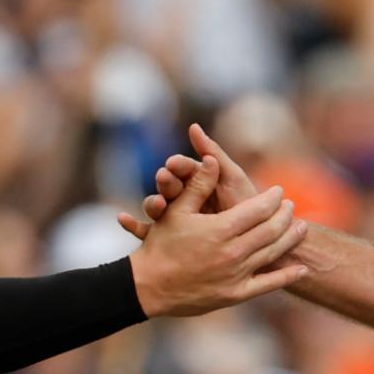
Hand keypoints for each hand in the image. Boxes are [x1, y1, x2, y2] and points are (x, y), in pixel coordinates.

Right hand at [116, 124, 258, 240]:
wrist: (251, 247)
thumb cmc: (243, 206)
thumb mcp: (230, 178)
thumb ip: (214, 153)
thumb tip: (194, 126)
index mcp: (200, 181)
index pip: (184, 168)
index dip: (178, 165)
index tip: (173, 164)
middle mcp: (186, 199)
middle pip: (169, 187)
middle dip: (166, 183)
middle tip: (163, 179)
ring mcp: (177, 220)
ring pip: (158, 208)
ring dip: (152, 203)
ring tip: (155, 205)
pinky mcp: (169, 239)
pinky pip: (148, 232)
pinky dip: (134, 226)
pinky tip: (122, 220)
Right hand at [127, 154, 307, 315]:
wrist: (149, 287)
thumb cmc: (161, 245)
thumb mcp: (177, 211)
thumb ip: (198, 185)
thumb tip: (212, 159)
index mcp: (221, 229)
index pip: (258, 209)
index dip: (272, 198)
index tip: (279, 191)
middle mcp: (233, 252)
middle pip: (271, 230)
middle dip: (284, 216)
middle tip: (292, 206)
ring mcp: (236, 275)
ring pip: (272, 253)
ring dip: (290, 238)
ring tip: (302, 227)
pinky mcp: (235, 295)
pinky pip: (268, 285)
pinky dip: (287, 277)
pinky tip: (302, 269)